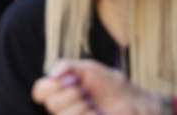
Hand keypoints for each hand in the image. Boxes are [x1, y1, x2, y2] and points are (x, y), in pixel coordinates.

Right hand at [32, 60, 164, 114]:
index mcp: (60, 92)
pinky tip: (98, 113)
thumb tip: (52, 74)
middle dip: (71, 94)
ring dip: (81, 107)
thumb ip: (67, 66)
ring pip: (63, 114)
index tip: (70, 79)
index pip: (39, 92)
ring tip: (94, 105)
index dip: (49, 85)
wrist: (136, 102)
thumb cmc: (112, 86)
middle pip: (51, 104)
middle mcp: (64, 109)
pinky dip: (88, 114)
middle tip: (85, 91)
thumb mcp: (89, 68)